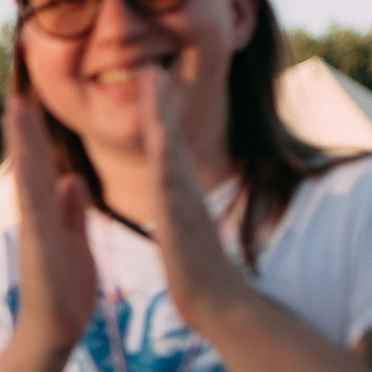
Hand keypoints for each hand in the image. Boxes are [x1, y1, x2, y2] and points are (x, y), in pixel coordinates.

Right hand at [5, 90, 99, 352]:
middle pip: (30, 166)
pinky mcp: (38, 242)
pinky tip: (24, 158)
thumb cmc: (67, 294)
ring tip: (13, 109)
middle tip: (15, 95)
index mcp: (50, 218)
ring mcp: (34, 229)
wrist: (56, 331)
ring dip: (20, 144)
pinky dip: (28, 178)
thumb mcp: (77, 242)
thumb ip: (72, 212)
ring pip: (26, 177)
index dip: (38, 140)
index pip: (43, 171)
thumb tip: (70, 178)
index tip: (34, 108)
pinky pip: (32, 203)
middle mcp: (37, 218)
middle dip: (24, 132)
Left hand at [133, 66, 245, 310]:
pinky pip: (173, 190)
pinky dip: (167, 164)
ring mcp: (185, 206)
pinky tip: (161, 143)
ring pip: (171, 156)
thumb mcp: (182, 230)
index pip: (167, 147)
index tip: (153, 80)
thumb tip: (173, 196)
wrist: (218, 304)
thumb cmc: (197, 272)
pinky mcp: (182, 225)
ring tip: (156, 87)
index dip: (160, 115)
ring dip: (164, 120)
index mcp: (178, 195)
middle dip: (163, 103)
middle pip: (171, 140)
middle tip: (155, 67)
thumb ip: (178, 208)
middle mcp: (184, 193)